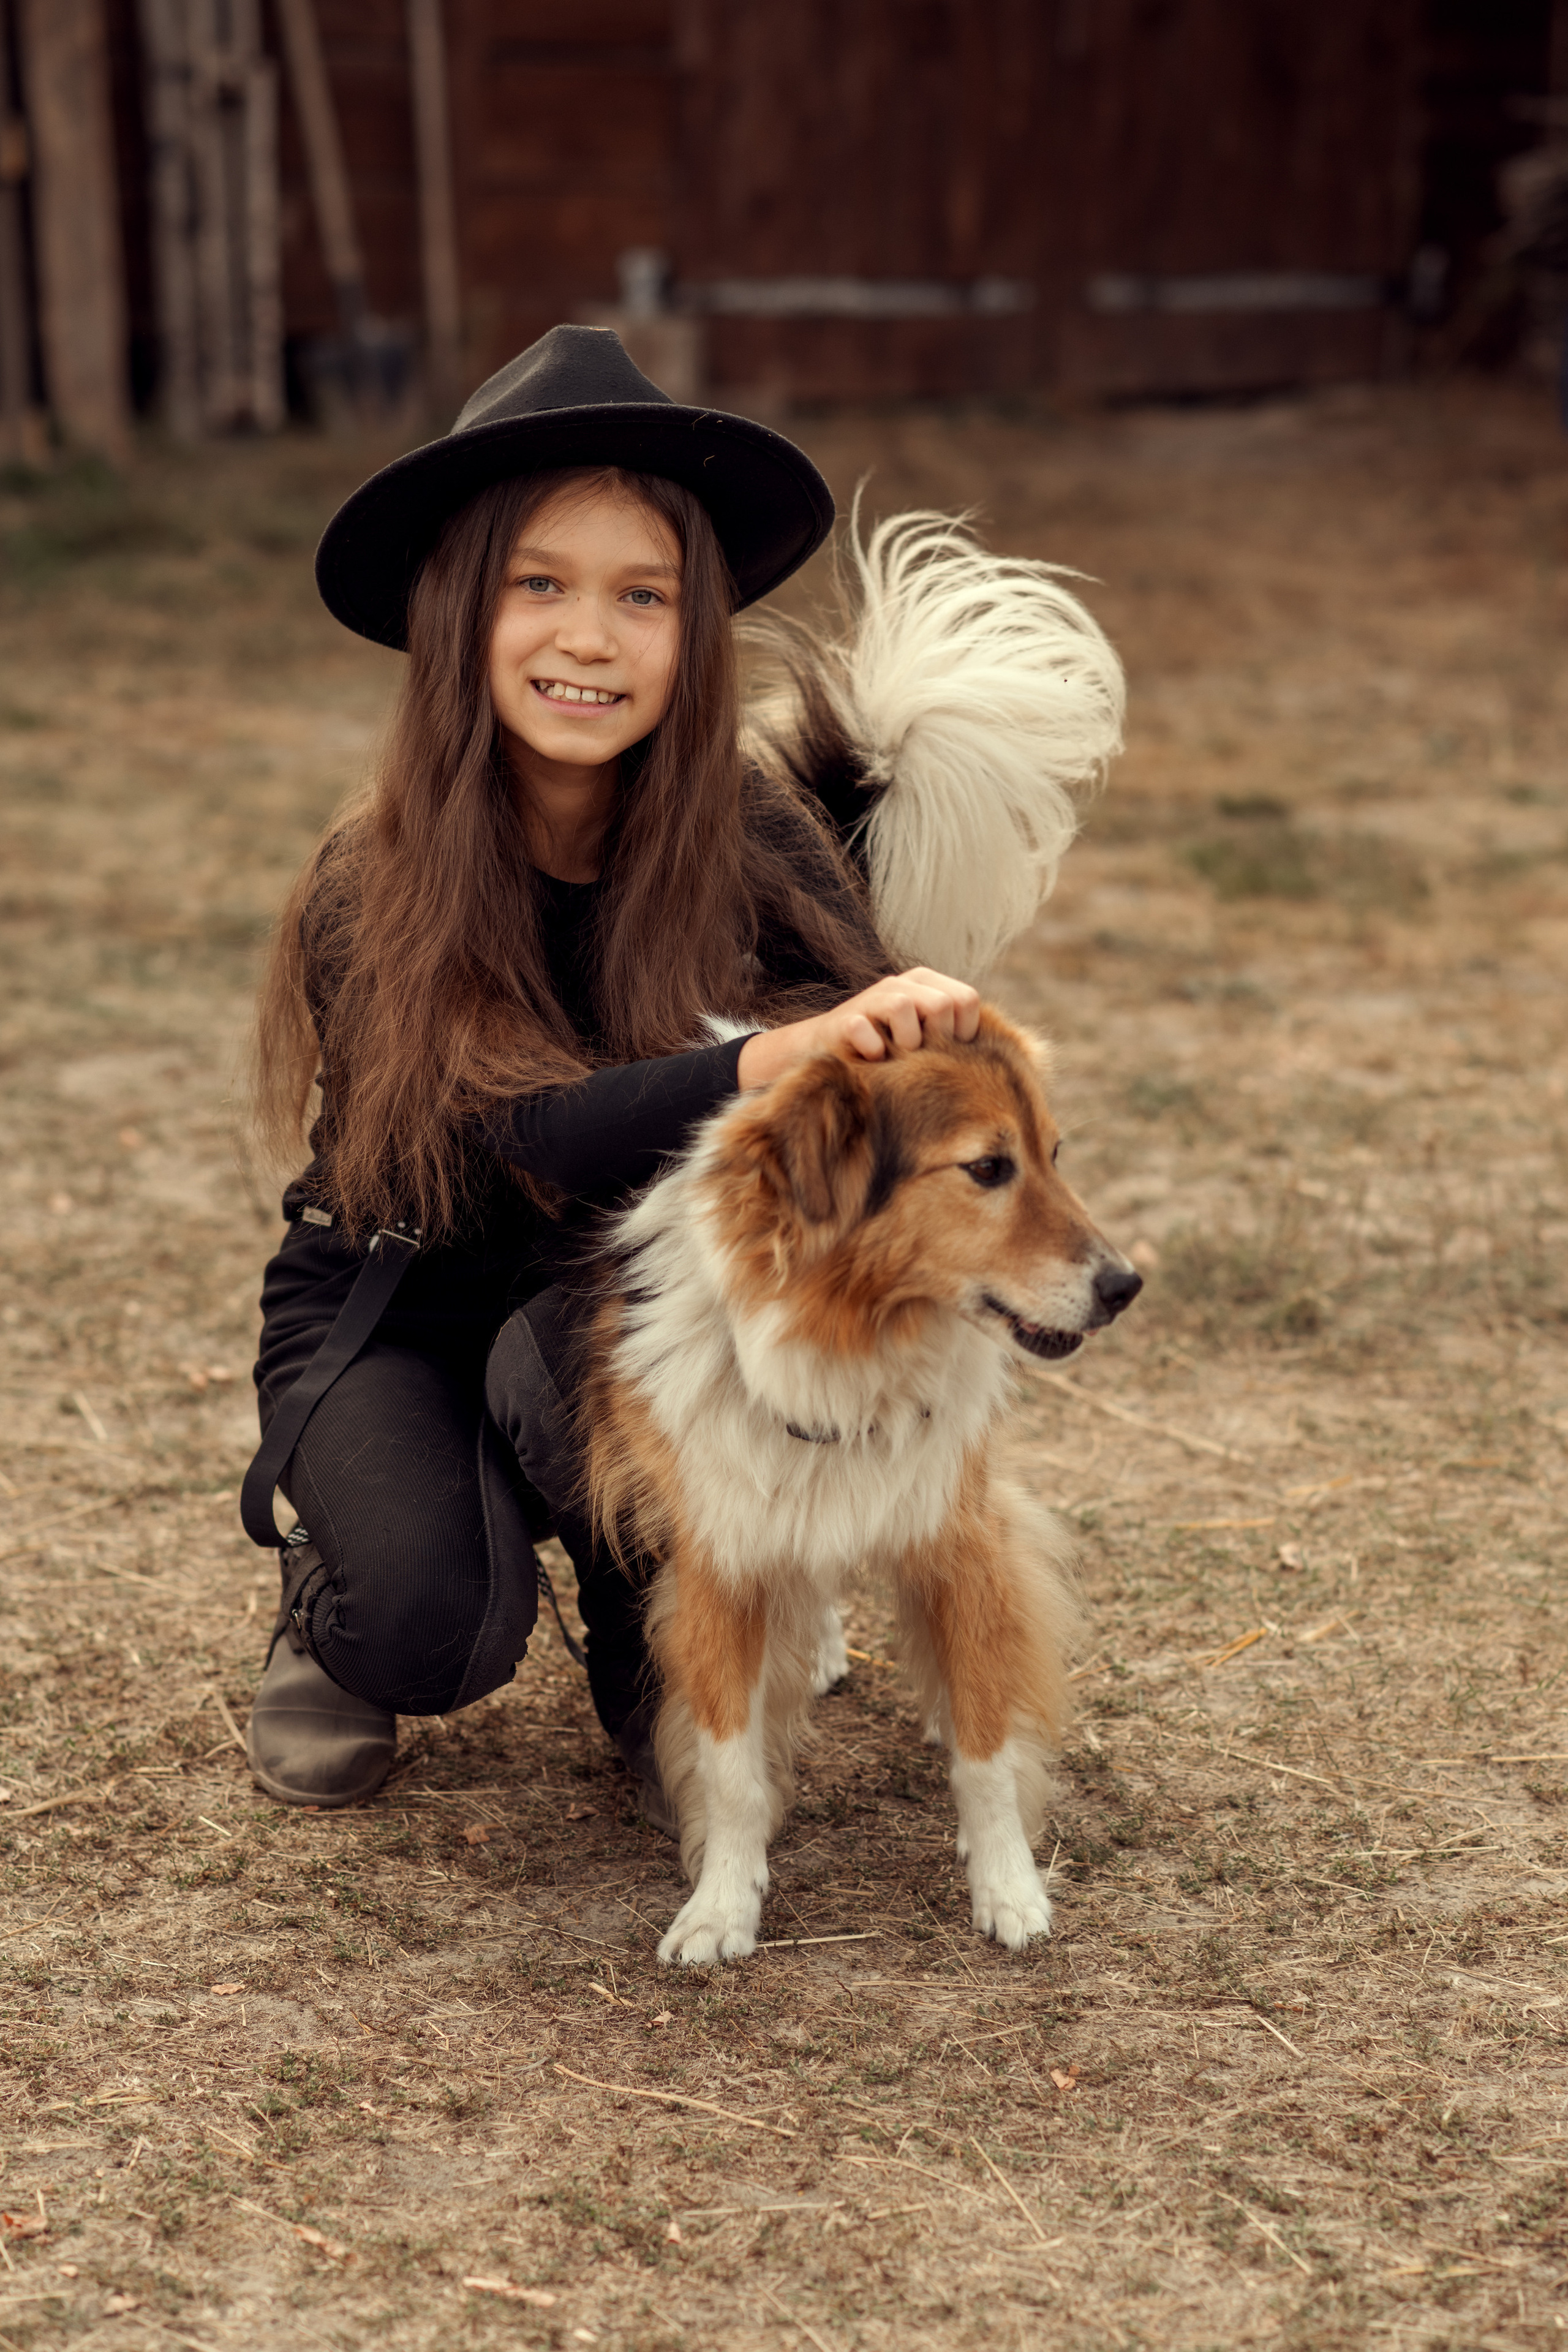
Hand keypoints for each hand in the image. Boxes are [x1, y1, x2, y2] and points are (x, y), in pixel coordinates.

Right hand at [737, 968, 980, 1090]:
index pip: (966, 999)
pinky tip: (871, 1060)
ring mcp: (872, 998)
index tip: (946, 1054)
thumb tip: (1012, 1054)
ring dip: (905, 1045)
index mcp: (927, 984)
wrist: (827, 1055)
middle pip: (943, 1004)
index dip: (963, 1034)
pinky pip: (867, 1031)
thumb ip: (956, 1035)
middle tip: (918, 1056)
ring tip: (895, 1057)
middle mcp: (902, 983)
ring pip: (905, 1009)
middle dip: (935, 1039)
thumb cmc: (888, 1051)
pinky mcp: (845, 1020)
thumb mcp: (926, 1039)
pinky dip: (873, 1051)